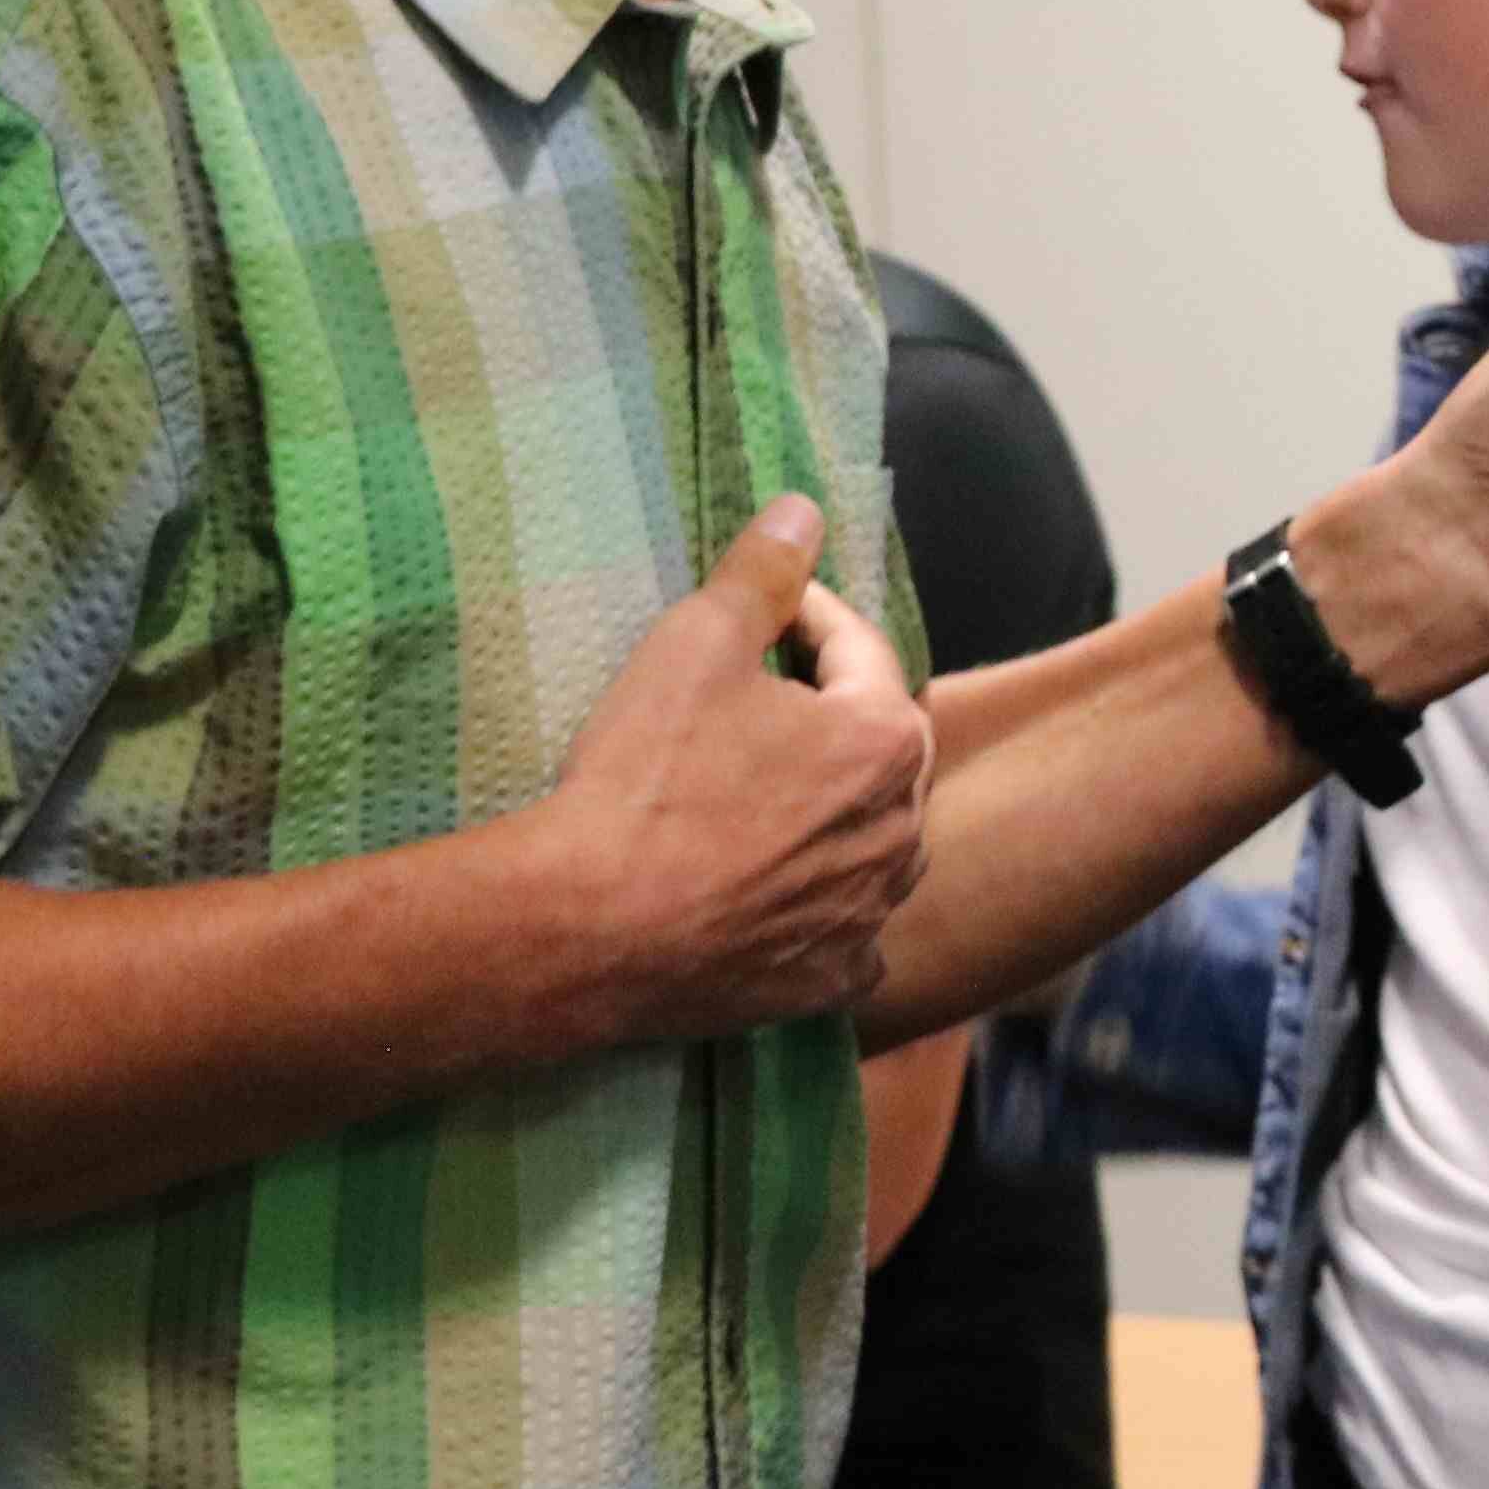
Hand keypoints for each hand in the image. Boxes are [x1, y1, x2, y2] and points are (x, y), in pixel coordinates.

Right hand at [525, 497, 930, 1040]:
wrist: (586, 928)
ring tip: (759, 790)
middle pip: (873, 746)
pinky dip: (817, 904)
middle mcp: (902, 831)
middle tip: (756, 697)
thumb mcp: (696, 645)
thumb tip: (804, 508)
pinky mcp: (829, 979)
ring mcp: (869, 914)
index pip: (858, 650)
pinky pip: (841, 928)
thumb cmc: (645, 778)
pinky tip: (770, 890)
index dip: (806, 617)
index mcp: (887, 739)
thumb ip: (762, 573)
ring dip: (829, 809)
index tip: (764, 610)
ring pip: (866, 839)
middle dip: (824, 713)